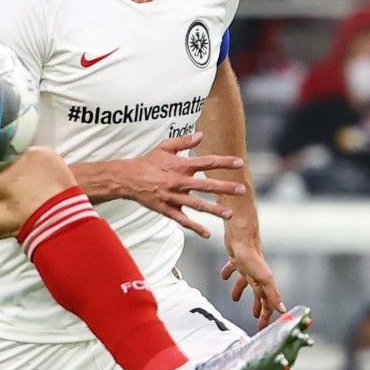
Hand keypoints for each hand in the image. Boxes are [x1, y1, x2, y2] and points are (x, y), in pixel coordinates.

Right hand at [113, 132, 245, 239]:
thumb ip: (184, 141)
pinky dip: (194, 227)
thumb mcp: (165, 147)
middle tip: (242, 190)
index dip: (224, 162)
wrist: (127, 178)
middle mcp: (179, 182)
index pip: (206, 162)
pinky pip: (182, 220)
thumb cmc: (148, 161)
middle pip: (206, 185)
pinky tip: (207, 234)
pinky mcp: (166, 209)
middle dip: (225, 187)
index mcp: (180, 165)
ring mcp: (173, 197)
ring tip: (230, 214)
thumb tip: (201, 135)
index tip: (240, 162)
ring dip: (214, 210)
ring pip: (197, 205)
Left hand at [219, 212, 284, 326]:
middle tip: (255, 318)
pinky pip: (233, 268)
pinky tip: (224, 276)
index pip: (268, 302)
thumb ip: (273, 294)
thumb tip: (283, 310)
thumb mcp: (264, 278)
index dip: (267, 315)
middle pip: (259, 295)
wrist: (242, 235)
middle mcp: (257, 275)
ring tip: (235, 299)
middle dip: (258, 307)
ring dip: (241, 291)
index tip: (264, 326)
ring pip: (246, 282)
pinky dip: (229, 273)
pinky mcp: (237, 258)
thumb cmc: (252, 255)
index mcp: (264, 282)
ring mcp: (248, 267)